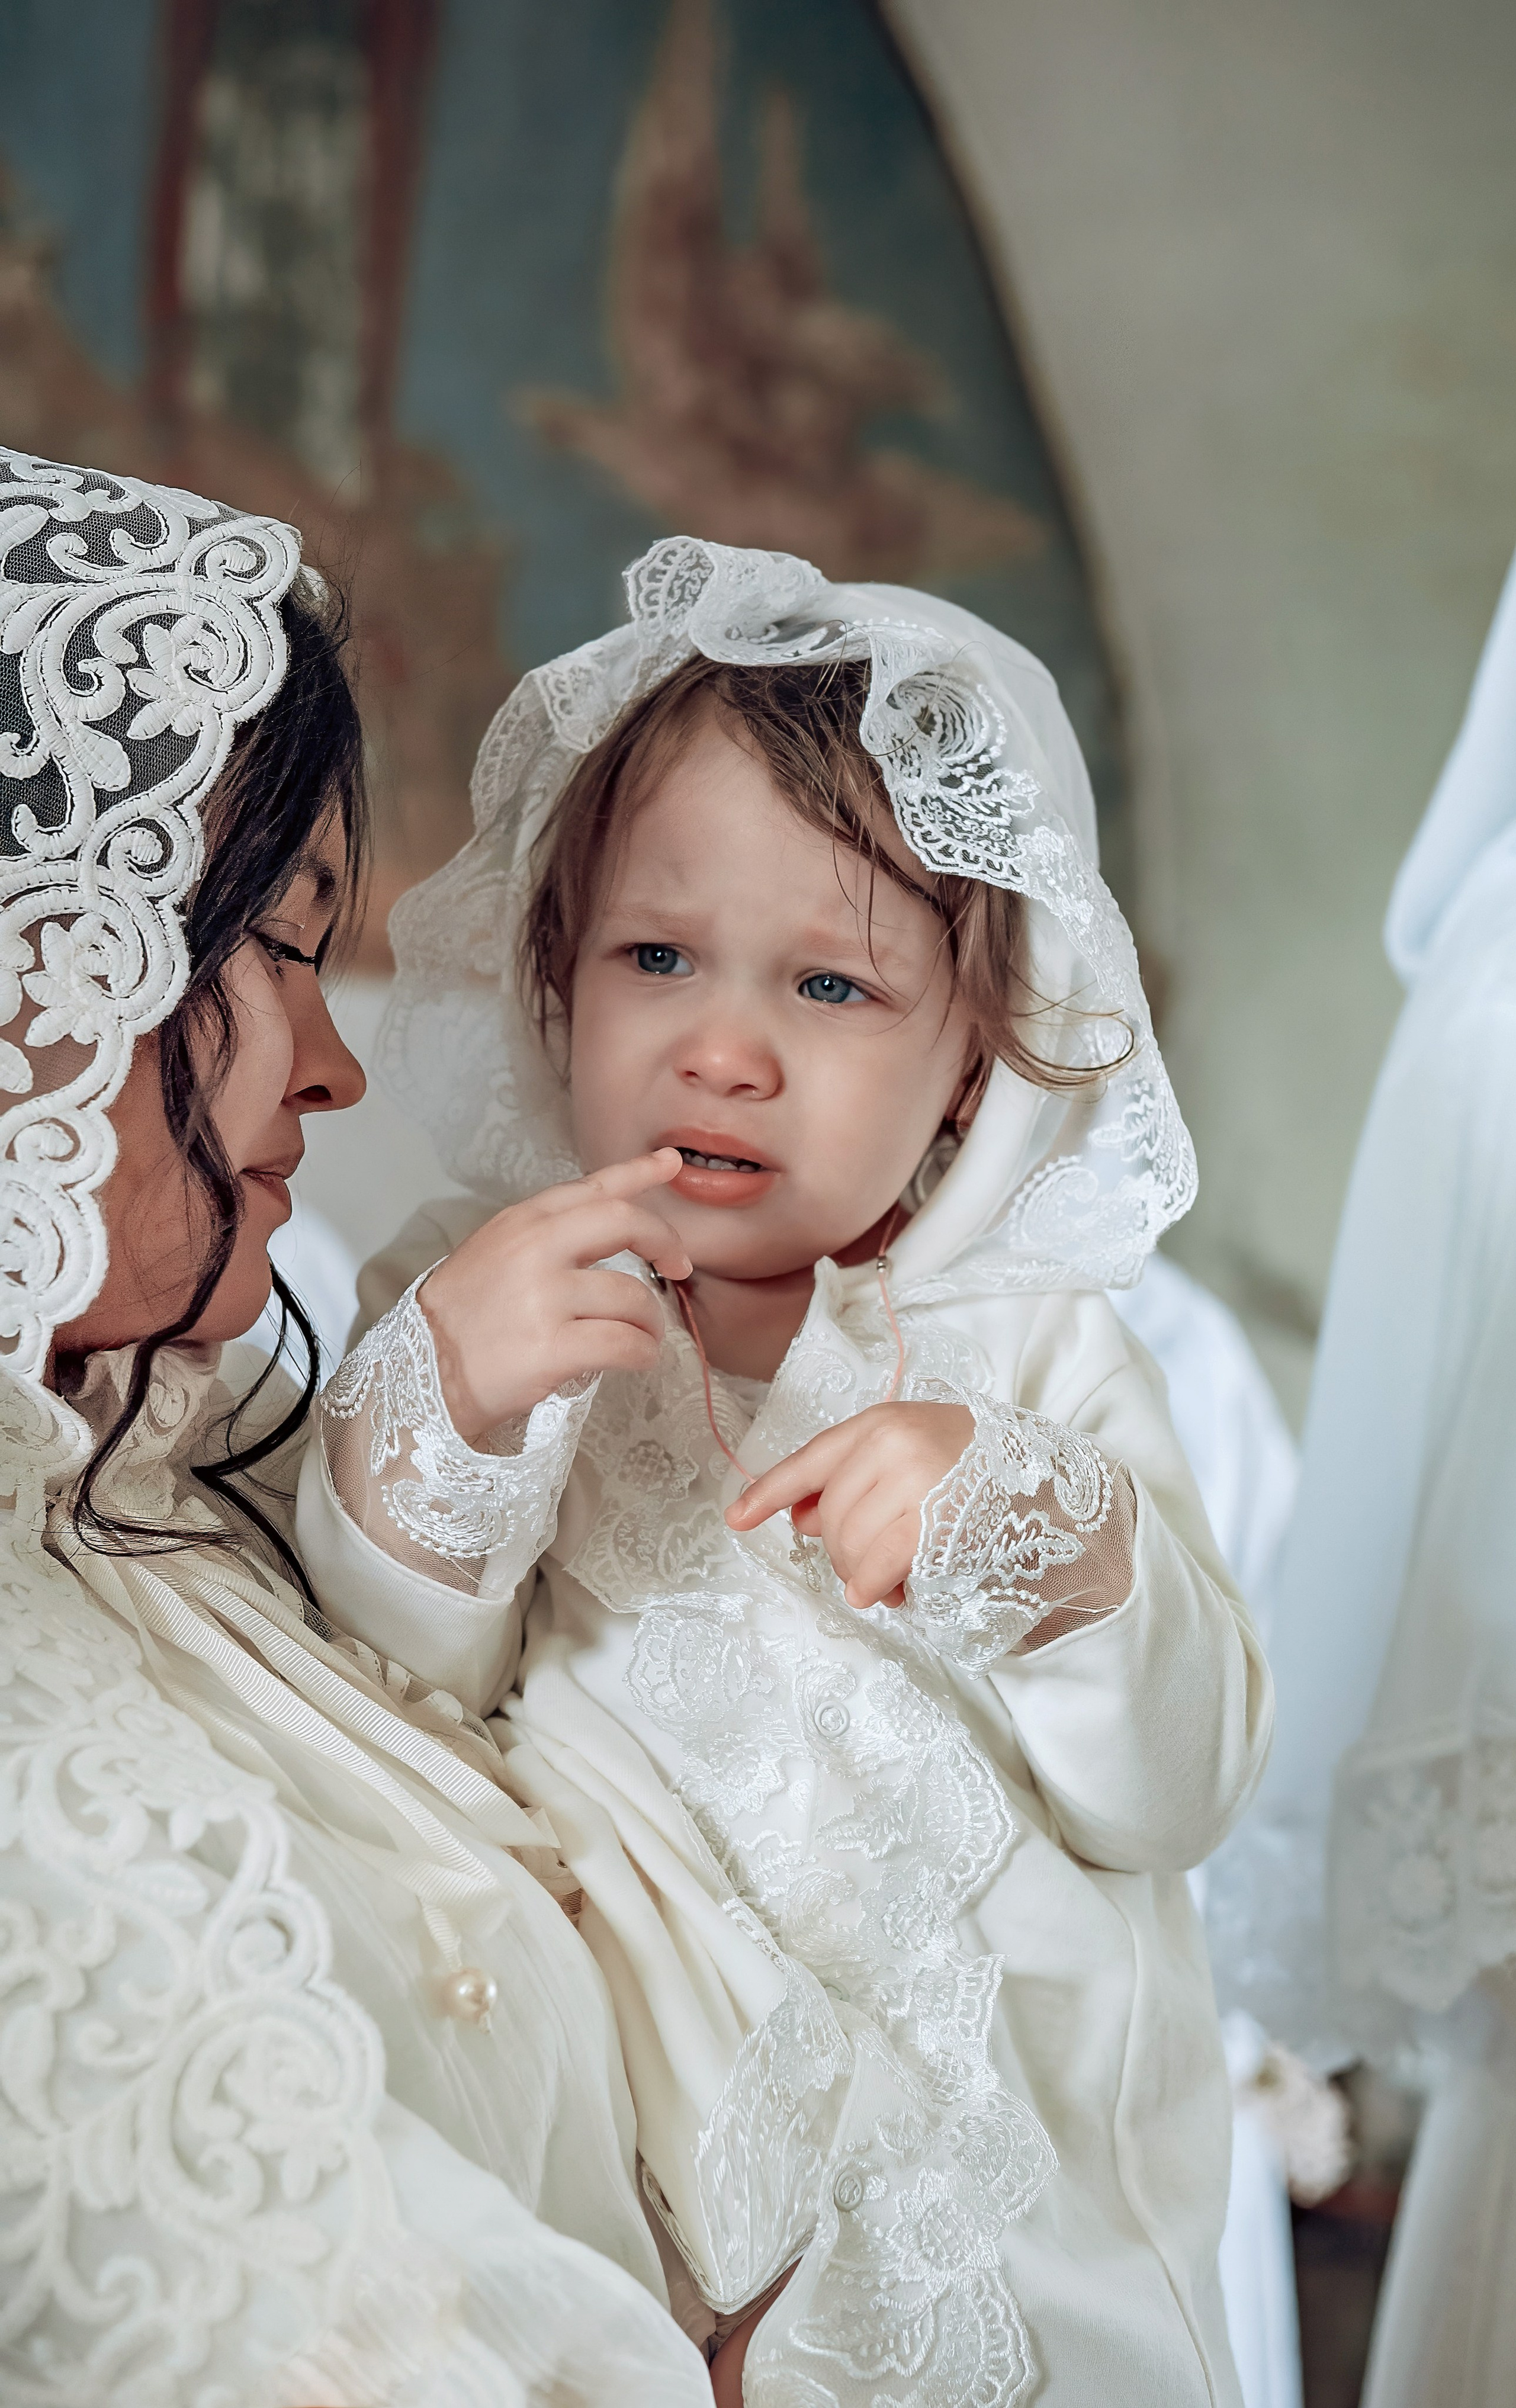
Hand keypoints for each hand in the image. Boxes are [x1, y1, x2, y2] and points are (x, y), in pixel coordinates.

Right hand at [419, 1151, 690, 1437]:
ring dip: (651, 1319)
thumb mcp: (492, 1254)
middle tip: (677, 1267)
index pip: (592, 1187)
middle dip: (664, 1242)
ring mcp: (544, 1298)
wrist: (420, 1375)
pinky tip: (638, 1358)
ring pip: (633, 1296)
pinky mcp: (553, 1347)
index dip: (638, 1172)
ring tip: (644, 1335)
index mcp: (522, 1223)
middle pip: (625, 1223)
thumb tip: (602, 1235)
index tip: (670, 1163)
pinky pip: (625, 1343)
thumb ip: (543, 1238)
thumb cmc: (460, 1319)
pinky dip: (644, 1353)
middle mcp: (535, 1250)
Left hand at [725, 1401, 974, 1609]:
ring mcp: (912, 1481)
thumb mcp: (917, 1455)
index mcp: (884, 1422)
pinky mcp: (933, 1523)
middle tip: (874, 1566)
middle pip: (831, 1514)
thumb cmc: (984, 1472)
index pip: (811, 1459)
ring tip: (893, 1579)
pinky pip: (876, 1566)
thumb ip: (859, 1479)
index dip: (769, 1492)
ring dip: (862, 1574)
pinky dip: (872, 1586)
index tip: (735, 1519)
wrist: (1057, 1488)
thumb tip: (803, 1519)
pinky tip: (884, 1593)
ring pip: (849, 1544)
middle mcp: (892, 1443)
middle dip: (843, 1551)